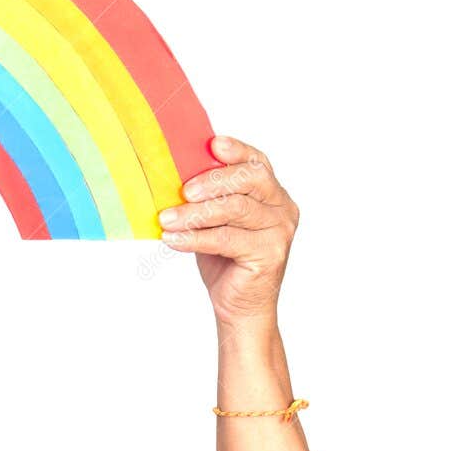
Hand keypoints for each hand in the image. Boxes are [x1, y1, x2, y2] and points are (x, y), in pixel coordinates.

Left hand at [157, 134, 298, 326]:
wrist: (239, 306)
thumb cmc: (224, 260)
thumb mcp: (214, 222)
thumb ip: (207, 198)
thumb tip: (173, 174)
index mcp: (271, 194)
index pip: (257, 163)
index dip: (236, 151)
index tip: (213, 144)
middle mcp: (282, 208)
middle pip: (250, 180)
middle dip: (213, 181)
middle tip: (183, 191)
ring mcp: (279, 231)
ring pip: (236, 209)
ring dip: (196, 213)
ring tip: (167, 218)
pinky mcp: (270, 254)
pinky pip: (226, 239)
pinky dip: (195, 237)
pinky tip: (172, 237)